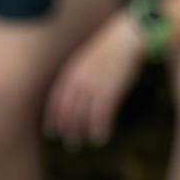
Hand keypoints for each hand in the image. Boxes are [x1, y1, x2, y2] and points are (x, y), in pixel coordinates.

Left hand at [44, 10, 144, 146]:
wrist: (127, 36)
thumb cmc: (111, 45)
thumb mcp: (88, 57)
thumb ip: (80, 72)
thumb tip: (78, 88)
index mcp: (71, 71)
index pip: (56, 100)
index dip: (53, 117)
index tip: (53, 131)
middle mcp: (79, 81)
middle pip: (68, 111)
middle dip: (68, 129)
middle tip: (71, 143)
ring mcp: (94, 86)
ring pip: (84, 116)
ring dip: (84, 132)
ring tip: (87, 142)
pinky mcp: (110, 91)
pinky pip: (101, 115)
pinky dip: (100, 128)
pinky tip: (103, 136)